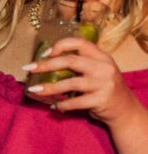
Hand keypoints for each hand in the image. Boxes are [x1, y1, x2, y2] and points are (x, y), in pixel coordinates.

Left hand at [23, 36, 145, 126]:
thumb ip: (80, 64)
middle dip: (46, 65)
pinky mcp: (101, 100)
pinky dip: (62, 105)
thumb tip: (44, 63)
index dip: (60, 45)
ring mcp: (104, 84)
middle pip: (70, 61)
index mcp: (101, 57)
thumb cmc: (103, 88)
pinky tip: (55, 106)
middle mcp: (104, 67)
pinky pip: (75, 102)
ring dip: (49, 88)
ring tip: (34, 90)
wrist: (124, 110)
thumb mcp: (98, 71)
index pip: (80, 43)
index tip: (44, 53)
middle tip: (28, 68)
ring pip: (70, 83)